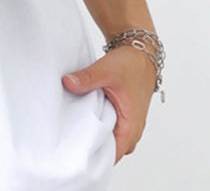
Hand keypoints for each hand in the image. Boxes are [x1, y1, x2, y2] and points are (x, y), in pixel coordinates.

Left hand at [62, 45, 156, 162]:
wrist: (141, 54)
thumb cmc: (131, 65)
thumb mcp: (107, 70)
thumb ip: (87, 78)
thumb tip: (68, 83)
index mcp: (131, 126)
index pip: (112, 155)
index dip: (94, 155)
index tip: (75, 149)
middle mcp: (132, 130)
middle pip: (110, 151)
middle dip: (91, 147)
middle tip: (70, 138)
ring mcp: (128, 125)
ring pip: (110, 141)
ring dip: (95, 135)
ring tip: (75, 128)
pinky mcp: (124, 118)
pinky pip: (110, 130)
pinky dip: (99, 126)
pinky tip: (84, 118)